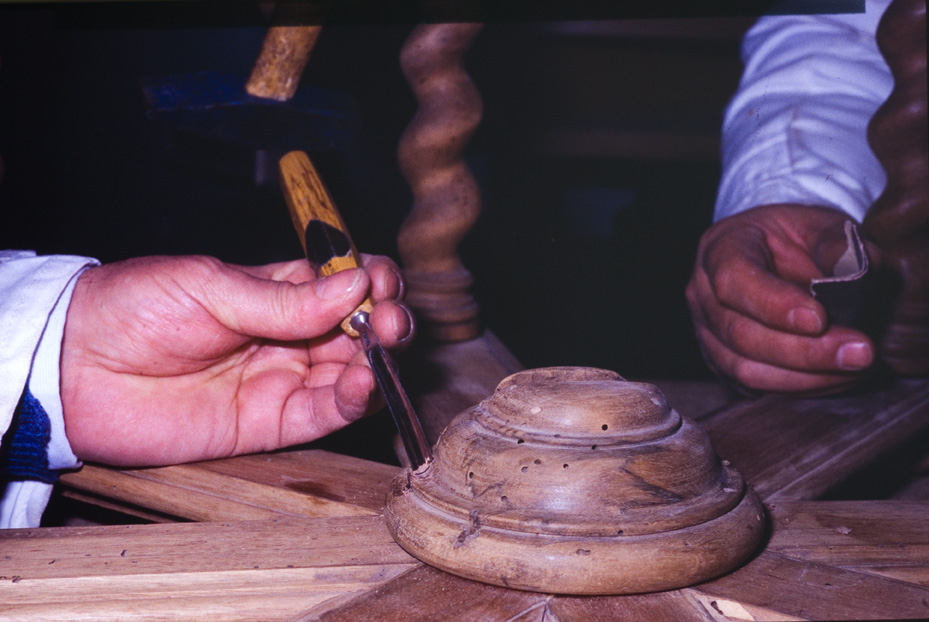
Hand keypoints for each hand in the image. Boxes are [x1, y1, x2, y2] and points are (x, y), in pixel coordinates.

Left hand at [60, 254, 411, 466]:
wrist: (76, 368)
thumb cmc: (135, 308)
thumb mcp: (212, 287)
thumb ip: (286, 298)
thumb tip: (357, 282)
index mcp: (277, 291)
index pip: (343, 283)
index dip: (370, 280)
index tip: (378, 281)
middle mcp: (288, 336)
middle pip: (358, 330)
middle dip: (385, 321)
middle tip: (389, 319)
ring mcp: (282, 379)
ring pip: (351, 373)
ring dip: (377, 362)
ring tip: (381, 349)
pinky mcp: (270, 424)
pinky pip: (324, 414)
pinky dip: (353, 401)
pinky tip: (363, 383)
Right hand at [686, 204, 877, 394]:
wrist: (779, 255)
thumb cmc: (798, 238)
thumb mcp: (822, 224)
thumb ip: (838, 243)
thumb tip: (854, 272)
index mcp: (720, 248)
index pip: (733, 280)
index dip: (773, 305)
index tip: (821, 319)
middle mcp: (703, 294)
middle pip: (740, 333)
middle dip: (804, 351)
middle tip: (860, 352)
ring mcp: (707, 332)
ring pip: (744, 368)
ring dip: (804, 377)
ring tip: (854, 368)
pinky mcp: (721, 362)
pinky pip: (753, 386)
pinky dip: (799, 387)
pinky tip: (837, 377)